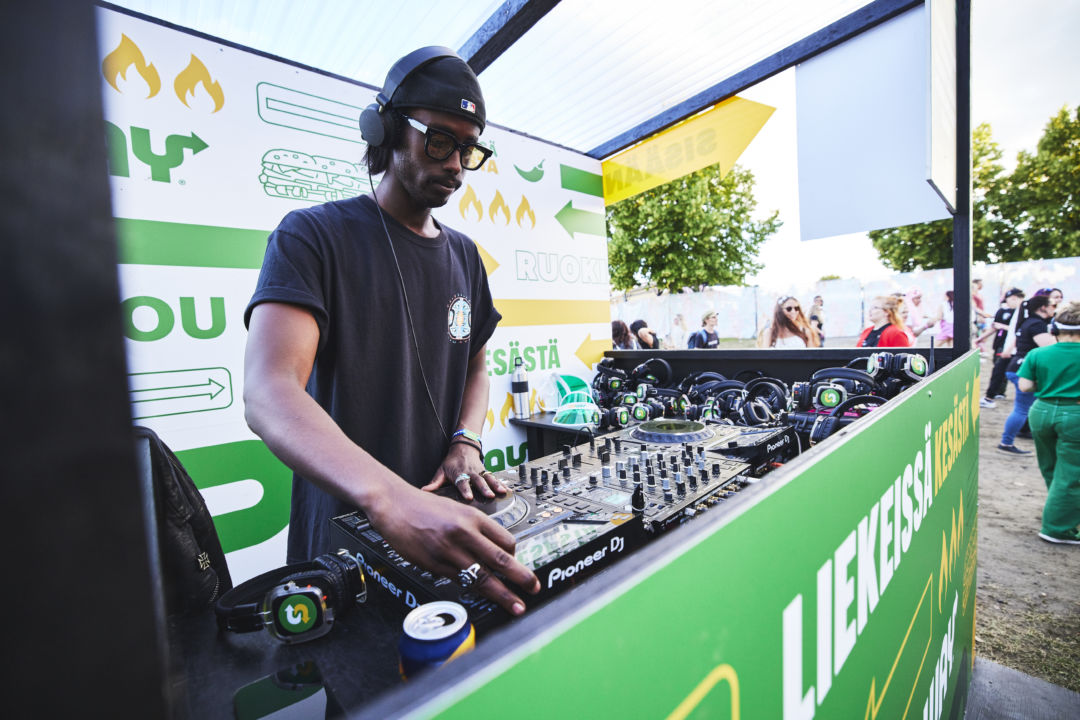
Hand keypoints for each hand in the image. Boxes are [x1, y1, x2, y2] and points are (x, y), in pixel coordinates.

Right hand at [366, 482, 539, 614]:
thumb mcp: (456, 509)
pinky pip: (460, 581)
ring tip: (516, 606)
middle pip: (500, 560)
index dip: (516, 558)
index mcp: (473, 517)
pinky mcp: (434, 564)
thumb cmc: (424, 507)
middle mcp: (464, 533)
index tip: (520, 567)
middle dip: (521, 578)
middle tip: (534, 588)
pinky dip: (474, 589)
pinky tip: (484, 597)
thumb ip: (475, 529)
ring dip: (502, 594)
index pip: (505, 541)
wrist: (394, 505)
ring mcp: (448, 551)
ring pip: (482, 577)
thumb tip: (492, 551)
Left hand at [423, 442, 506, 500]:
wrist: (463, 447)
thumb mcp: (441, 471)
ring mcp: (480, 471)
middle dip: (484, 488)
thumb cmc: (451, 462)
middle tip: (489, 495)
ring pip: (488, 478)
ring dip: (495, 485)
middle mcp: (471, 472)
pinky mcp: (486, 471)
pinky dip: (501, 483)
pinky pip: (494, 478)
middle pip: (478, 480)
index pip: (462, 482)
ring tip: (501, 492)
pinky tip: (506, 490)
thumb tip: (424, 491)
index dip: (465, 490)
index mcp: (459, 473)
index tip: (469, 497)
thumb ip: (434, 483)